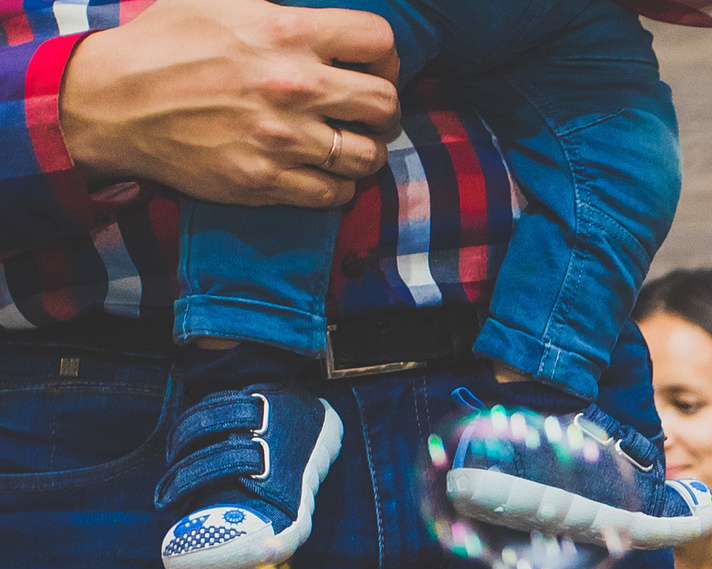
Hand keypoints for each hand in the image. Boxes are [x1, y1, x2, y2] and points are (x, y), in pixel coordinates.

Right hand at [58, 0, 399, 206]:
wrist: (112, 102)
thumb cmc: (163, 45)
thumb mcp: (219, 3)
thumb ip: (278, 12)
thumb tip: (316, 20)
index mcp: (286, 33)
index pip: (377, 40)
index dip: (384, 56)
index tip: (372, 67)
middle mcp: (294, 85)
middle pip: (386, 104)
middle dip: (383, 110)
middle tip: (366, 114)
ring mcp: (283, 138)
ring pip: (368, 156)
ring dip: (365, 152)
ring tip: (346, 145)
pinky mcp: (267, 180)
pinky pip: (335, 193)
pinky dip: (337, 185)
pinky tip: (321, 172)